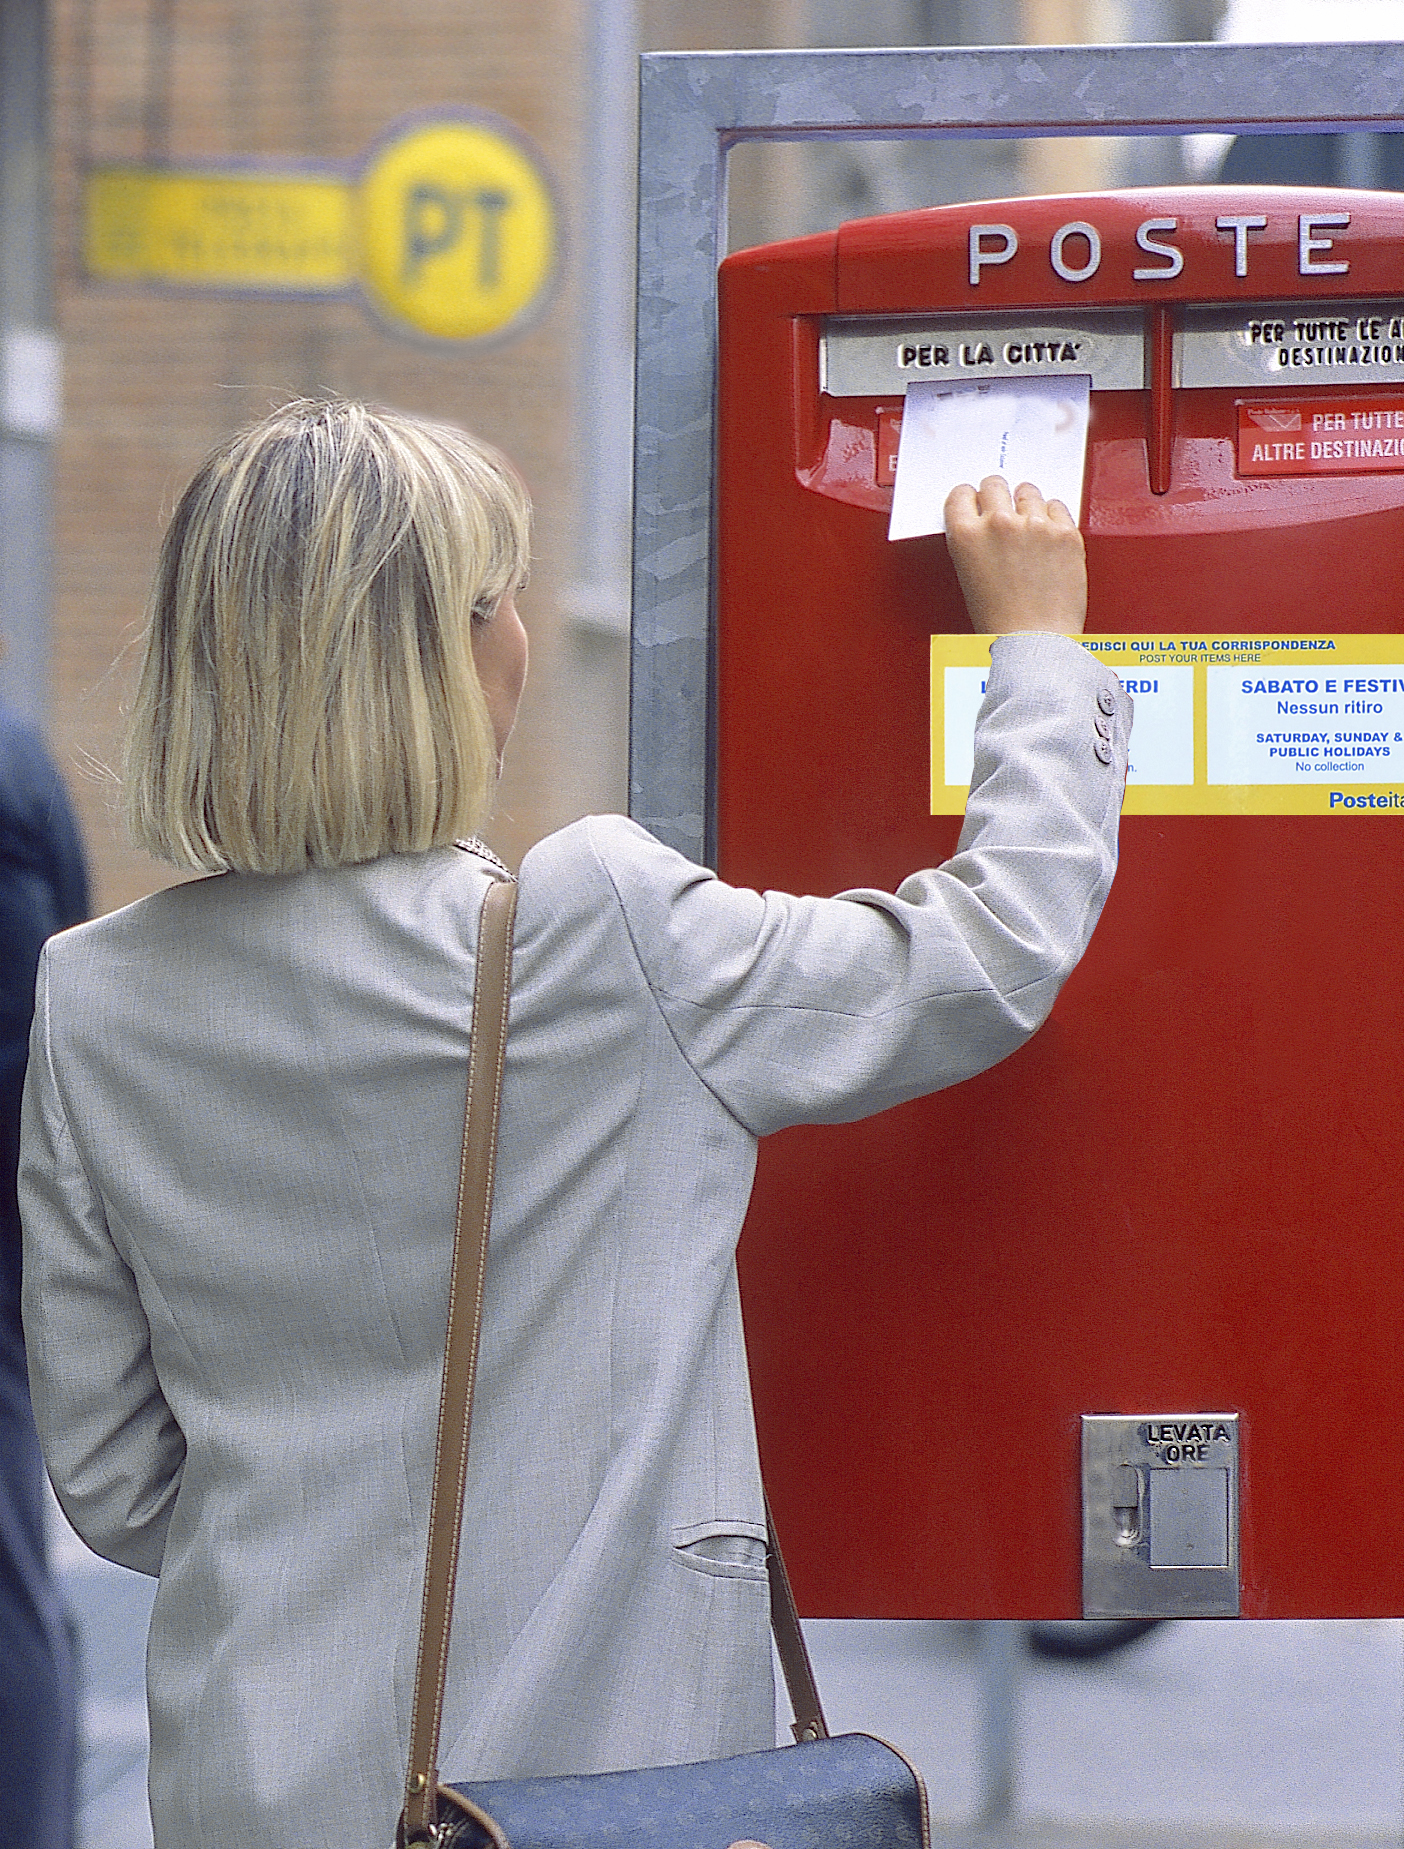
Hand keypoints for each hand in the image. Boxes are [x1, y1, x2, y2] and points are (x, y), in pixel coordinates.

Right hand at [943, 476, 1086, 636]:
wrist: (1035, 642)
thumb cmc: (1001, 622)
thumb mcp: (969, 577)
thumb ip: (974, 542)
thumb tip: (985, 522)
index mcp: (966, 536)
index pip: (961, 494)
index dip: (970, 499)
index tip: (976, 503)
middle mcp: (999, 523)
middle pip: (995, 484)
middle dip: (998, 495)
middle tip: (1005, 511)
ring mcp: (1035, 525)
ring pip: (1028, 491)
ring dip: (1028, 505)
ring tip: (1030, 527)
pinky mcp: (1065, 532)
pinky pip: (1058, 507)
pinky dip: (1054, 518)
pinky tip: (1049, 537)